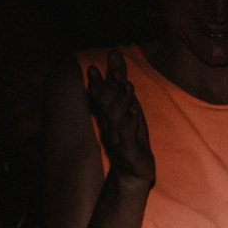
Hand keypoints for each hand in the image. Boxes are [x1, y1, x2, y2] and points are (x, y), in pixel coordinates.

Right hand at [86, 48, 154, 186]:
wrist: (134, 172)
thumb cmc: (131, 137)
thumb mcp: (129, 107)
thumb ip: (121, 84)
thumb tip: (116, 56)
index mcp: (108, 115)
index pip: (100, 97)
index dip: (97, 83)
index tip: (94, 67)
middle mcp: (109, 126)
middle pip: (105, 105)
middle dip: (106, 87)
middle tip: (108, 71)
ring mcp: (119, 138)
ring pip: (116, 119)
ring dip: (121, 102)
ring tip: (128, 86)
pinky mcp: (130, 151)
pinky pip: (128, 137)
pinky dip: (129, 124)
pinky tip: (133, 113)